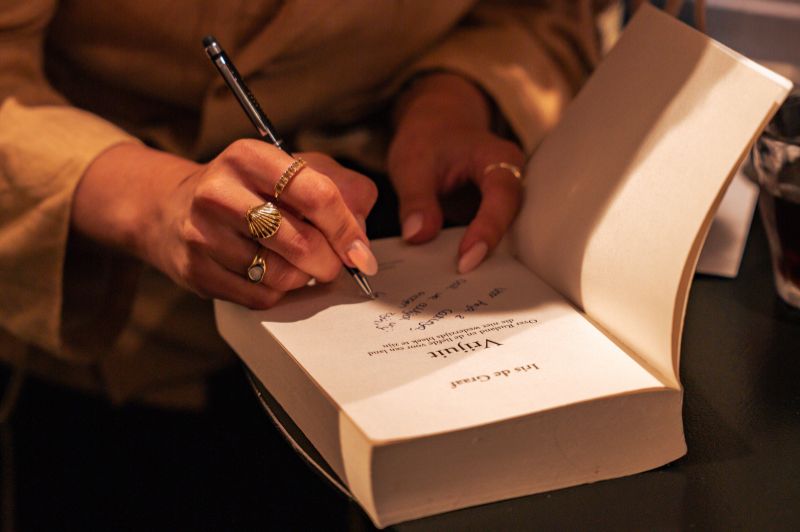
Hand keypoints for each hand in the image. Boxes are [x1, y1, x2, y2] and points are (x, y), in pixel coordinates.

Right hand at [73, 141, 377, 308]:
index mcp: (250, 156)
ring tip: (302, 266)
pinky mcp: (195, 269)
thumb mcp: (294, 169)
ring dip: (304, 278)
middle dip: (330, 262)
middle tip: (335, 264)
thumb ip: (342, 189)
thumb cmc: (249, 189)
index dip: (347, 229)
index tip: (361, 253)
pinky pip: (259, 296)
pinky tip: (273, 274)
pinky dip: (279, 292)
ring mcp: (202, 233)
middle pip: (300, 242)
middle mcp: (220, 191)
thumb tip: (362, 237)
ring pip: (280, 275)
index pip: (317, 194)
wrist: (171, 209)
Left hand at [388, 73, 524, 272]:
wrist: (437, 125)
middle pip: (511, 222)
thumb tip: (418, 236)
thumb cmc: (429, 137)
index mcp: (499, 158)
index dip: (487, 230)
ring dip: (483, 260)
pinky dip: (472, 255)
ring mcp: (506, 201)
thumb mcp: (412, 162)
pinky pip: (489, 239)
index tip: (465, 260)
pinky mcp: (493, 217)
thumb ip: (416, 198)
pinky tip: (452, 277)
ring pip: (504, 236)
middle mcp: (513, 181)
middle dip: (490, 254)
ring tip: (459, 290)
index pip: (502, 197)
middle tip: (464, 284)